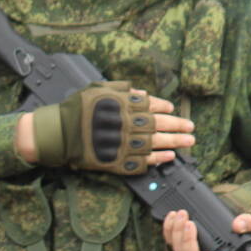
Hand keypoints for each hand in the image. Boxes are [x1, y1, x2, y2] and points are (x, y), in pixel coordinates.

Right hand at [17, 88, 193, 168]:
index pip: (153, 105)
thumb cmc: (76, 109)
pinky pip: (144, 161)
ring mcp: (126, 143)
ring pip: (157, 143)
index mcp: (126, 105)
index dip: (165, 108)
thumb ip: (122, 90)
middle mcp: (130, 123)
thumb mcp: (97, 89)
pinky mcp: (120, 160)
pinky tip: (169, 158)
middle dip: (178, 126)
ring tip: (189, 142)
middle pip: (161, 124)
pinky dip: (158, 160)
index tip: (173, 110)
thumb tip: (142, 93)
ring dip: (175, 142)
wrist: (59, 133)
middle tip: (191, 128)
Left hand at [163, 209, 250, 250]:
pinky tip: (173, 216)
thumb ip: (248, 224)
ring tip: (183, 215)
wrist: (225, 220)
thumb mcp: (250, 224)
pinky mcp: (179, 246)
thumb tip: (238, 226)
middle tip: (191, 224)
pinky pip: (169, 241)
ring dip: (177, 232)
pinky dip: (169, 228)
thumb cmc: (238, 228)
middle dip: (189, 243)